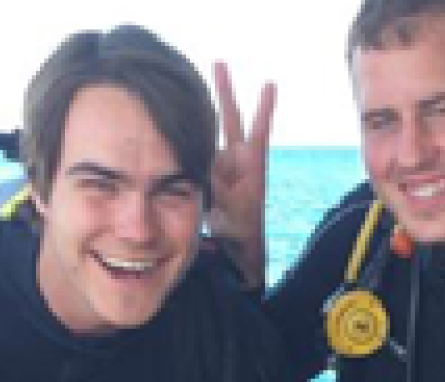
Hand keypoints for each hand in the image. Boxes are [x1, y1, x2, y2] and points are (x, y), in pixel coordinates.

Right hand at [209, 62, 275, 287]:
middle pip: (231, 119)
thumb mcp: (234, 212)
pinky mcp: (207, 177)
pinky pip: (197, 154)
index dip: (264, 108)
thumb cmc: (242, 235)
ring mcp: (221, 168)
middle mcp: (237, 162)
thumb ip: (219, 189)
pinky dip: (188, 140)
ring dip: (201, 112)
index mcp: (251, 167)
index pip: (259, 131)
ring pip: (210, 134)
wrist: (237, 254)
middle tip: (219, 63)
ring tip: (189, 87)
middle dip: (225, 91)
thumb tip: (203, 165)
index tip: (270, 85)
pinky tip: (174, 126)